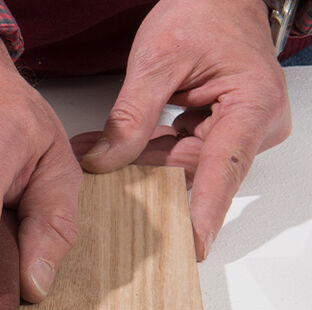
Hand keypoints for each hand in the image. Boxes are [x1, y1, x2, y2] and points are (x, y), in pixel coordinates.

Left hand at [75, 0, 290, 259]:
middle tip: (96, 166)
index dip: (206, 211)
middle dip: (143, 170)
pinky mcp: (221, 129)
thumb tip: (106, 161)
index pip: (224, 169)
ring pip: (182, 163)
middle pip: (193, 168)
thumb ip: (132, 115)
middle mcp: (254, 125)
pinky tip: (112, 145)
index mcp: (252, 106)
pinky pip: (181, 149)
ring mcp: (239, 129)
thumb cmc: (202, 14)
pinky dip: (148, 145)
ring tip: (95, 151)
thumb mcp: (157, 61)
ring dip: (139, 157)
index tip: (194, 245)